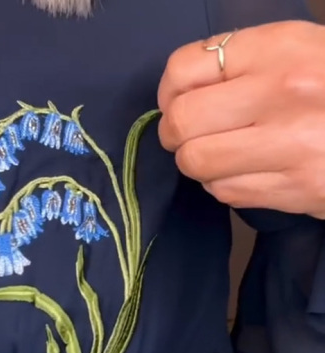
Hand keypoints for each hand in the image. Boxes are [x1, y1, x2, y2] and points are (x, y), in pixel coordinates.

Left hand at [158, 21, 324, 218]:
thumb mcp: (295, 49)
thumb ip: (238, 63)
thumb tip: (177, 91)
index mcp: (279, 48)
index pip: (183, 70)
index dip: (168, 92)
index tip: (175, 102)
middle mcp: (282, 93)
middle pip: (182, 122)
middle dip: (173, 134)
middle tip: (185, 136)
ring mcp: (290, 146)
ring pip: (197, 163)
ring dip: (196, 161)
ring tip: (216, 154)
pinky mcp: (295, 189)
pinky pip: (224, 192)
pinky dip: (220, 183)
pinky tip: (241, 171)